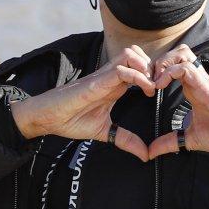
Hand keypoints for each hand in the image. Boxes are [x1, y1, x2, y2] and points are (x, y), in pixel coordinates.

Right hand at [9, 45, 156, 161]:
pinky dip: (137, 76)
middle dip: (154, 66)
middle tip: (160, 86)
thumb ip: (126, 140)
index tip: (162, 92)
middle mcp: (111, 76)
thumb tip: (145, 155)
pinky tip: (144, 91)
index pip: (139, 66)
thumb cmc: (71, 120)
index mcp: (115, 85)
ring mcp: (103, 77)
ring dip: (146, 67)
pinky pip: (120, 70)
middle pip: (138, 53)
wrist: (46, 118)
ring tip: (152, 86)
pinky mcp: (96, 82)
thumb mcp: (105, 132)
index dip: (154, 74)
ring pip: (130, 54)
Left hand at [146, 44, 208, 158]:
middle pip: (178, 52)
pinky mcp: (206, 85)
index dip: (157, 71)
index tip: (145, 88)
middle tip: (148, 81)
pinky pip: (185, 67)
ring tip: (155, 82)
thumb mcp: (188, 139)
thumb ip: (168, 142)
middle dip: (159, 61)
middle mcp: (197, 80)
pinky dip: (169, 72)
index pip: (174, 65)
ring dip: (164, 63)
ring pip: (182, 53)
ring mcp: (202, 81)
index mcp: (192, 88)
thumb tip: (150, 153)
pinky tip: (160, 87)